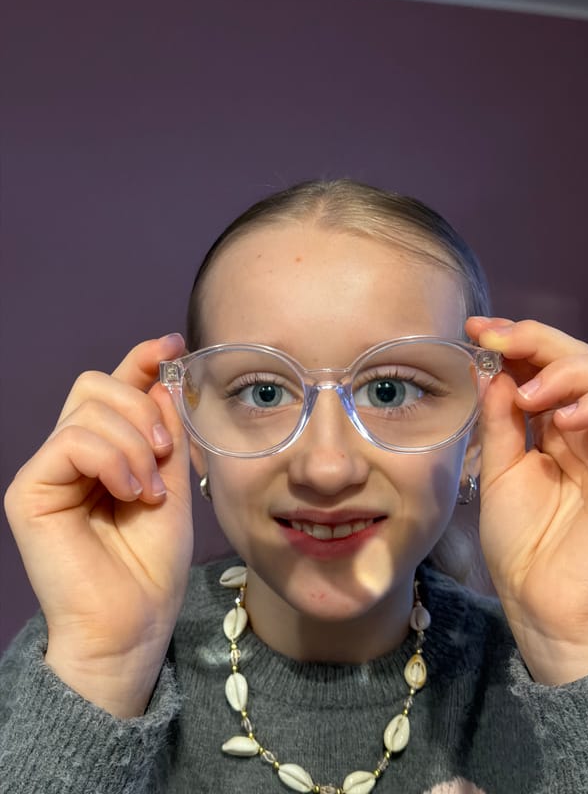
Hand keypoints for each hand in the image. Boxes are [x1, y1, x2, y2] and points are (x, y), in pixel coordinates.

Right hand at [3, 334, 192, 715]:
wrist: (133, 623)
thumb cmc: (152, 564)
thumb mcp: (175, 484)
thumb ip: (166, 433)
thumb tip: (162, 380)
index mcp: (105, 451)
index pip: (113, 386)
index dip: (141, 359)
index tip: (174, 346)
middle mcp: (71, 455)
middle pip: (94, 385)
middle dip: (140, 408)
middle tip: (164, 454)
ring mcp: (47, 471)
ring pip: (87, 410)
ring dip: (133, 444)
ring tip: (150, 490)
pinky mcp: (29, 490)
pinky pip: (72, 441)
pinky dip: (112, 460)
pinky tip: (130, 493)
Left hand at [466, 317, 587, 684]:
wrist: (544, 604)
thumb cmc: (523, 545)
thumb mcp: (500, 472)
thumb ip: (500, 422)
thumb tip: (490, 372)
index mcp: (551, 431)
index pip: (541, 369)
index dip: (513, 341)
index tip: (475, 328)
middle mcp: (583, 430)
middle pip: (575, 360)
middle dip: (535, 340)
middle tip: (497, 339)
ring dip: (566, 371)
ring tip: (530, 395)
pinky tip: (563, 418)